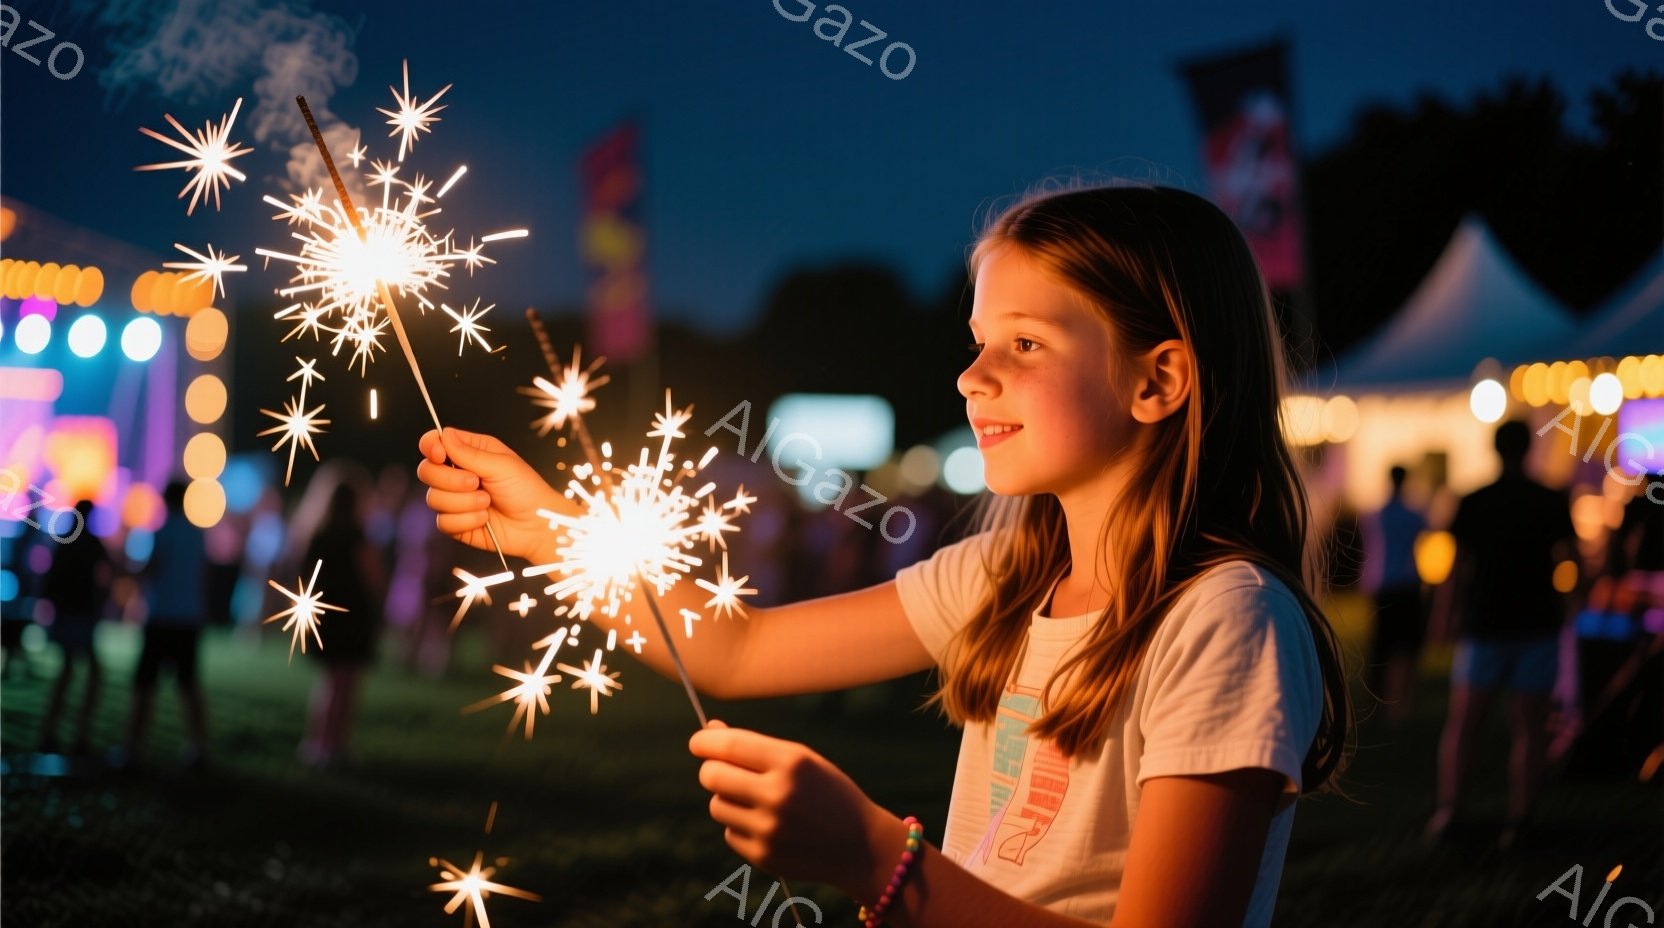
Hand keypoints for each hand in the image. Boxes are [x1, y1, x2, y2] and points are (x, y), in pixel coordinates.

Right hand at [417, 427, 564, 561]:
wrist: (537, 525)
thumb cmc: (526, 490)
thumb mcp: (502, 465)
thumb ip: (470, 453)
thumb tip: (443, 436)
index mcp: (469, 452)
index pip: (434, 443)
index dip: (430, 447)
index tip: (440, 454)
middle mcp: (457, 474)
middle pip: (426, 471)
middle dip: (450, 479)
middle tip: (475, 482)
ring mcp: (454, 499)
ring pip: (433, 498)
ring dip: (463, 502)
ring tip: (487, 502)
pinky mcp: (455, 523)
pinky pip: (443, 521)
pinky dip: (466, 520)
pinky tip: (484, 519)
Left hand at [690, 720, 889, 893]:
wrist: (860, 845)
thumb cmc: (827, 793)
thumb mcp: (802, 760)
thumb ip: (755, 748)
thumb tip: (709, 732)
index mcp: (791, 762)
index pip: (728, 746)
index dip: (704, 742)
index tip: (699, 742)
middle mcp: (778, 795)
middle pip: (711, 776)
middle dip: (711, 770)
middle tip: (720, 770)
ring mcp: (769, 829)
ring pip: (717, 806)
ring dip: (728, 800)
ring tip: (757, 801)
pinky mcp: (763, 856)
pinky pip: (729, 833)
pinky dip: (741, 827)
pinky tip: (770, 826)